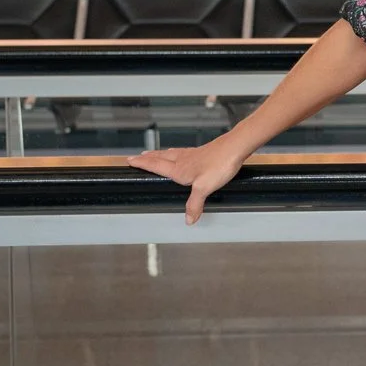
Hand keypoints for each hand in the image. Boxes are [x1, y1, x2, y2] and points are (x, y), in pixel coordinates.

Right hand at [129, 136, 250, 223]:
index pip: (155, 165)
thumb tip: (188, 218)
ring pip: (171, 153)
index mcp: (179, 169)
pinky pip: (183, 152)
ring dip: (160, 154)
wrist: (235, 147)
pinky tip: (182, 154)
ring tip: (154, 154)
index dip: (142, 163)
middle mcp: (183, 160)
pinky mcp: (203, 152)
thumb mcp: (204, 188)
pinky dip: (176, 153)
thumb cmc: (220, 164)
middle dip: (148, 158)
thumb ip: (195, 203)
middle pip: (160, 157)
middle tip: (138, 157)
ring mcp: (193, 154)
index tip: (130, 161)